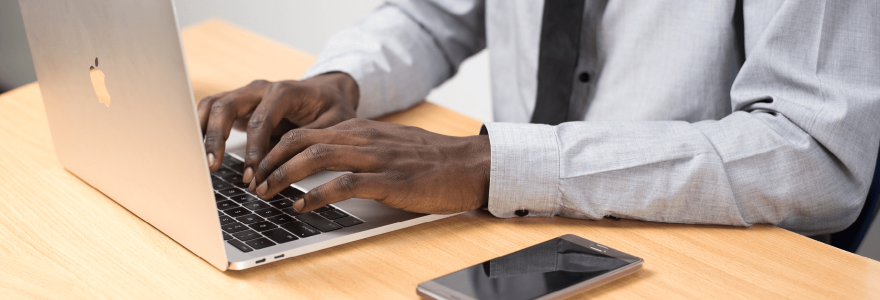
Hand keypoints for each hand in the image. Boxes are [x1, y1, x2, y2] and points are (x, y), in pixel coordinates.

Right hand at [197, 73, 358, 182]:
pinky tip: (195, 150)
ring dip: (203, 132)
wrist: (327, 92)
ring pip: (212, 105)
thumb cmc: (331, 108)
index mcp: (284, 91)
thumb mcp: (334, 123)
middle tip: (212, 166)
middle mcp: (260, 89)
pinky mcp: (238, 105)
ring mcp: (245, 95)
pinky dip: (200, 128)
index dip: (253, 150)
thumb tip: (291, 165)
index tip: (251, 175)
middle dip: (217, 138)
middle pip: (226, 106)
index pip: (260, 121)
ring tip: (199, 161)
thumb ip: (312, 140)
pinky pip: (211, 111)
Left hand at [250, 119, 490, 214]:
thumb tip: (327, 159)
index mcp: (362, 129)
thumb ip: (359, 147)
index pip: (305, 131)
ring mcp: (376, 158)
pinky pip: (344, 183)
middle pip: (302, 140)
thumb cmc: (431, 159)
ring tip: (267, 193)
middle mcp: (364, 138)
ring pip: (317, 156)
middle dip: (270, 160)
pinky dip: (316, 194)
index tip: (259, 167)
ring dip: (284, 175)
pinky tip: (301, 206)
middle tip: (253, 182)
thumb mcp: (389, 144)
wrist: (469, 164)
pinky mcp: (389, 181)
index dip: (275, 148)